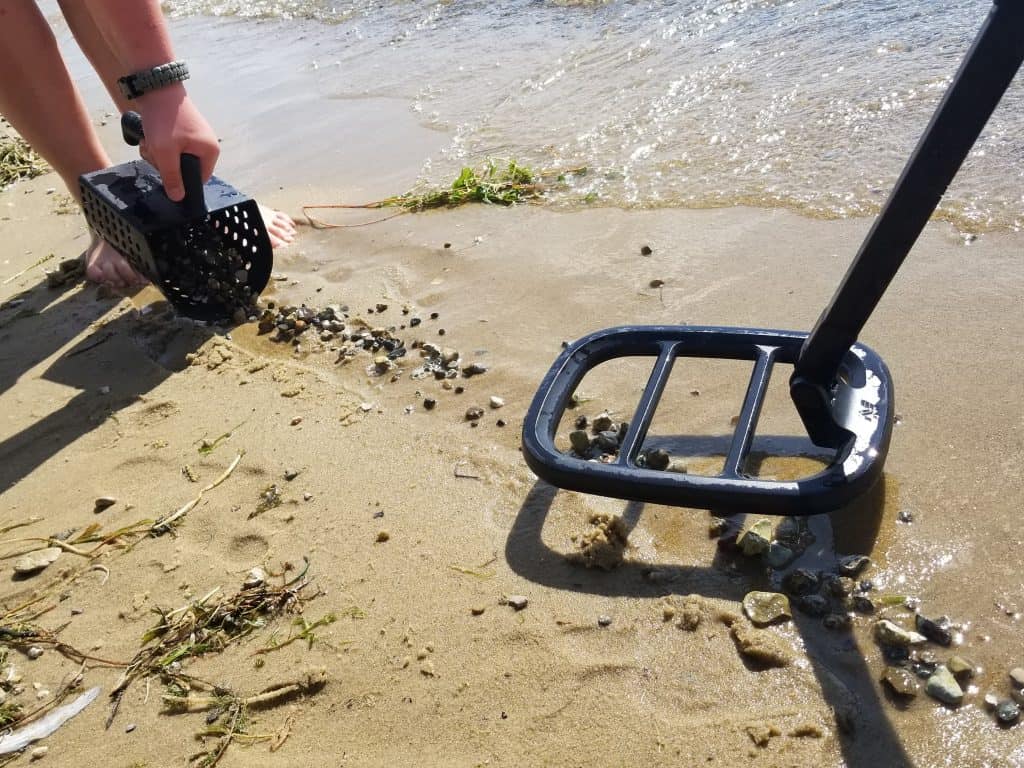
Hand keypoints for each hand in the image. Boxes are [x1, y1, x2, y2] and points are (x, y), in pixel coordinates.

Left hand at [135, 85, 218, 201]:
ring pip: (174, 158)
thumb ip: (172, 177)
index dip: (181, 181)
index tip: (165, 173)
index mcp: (210, 152)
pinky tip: (150, 135)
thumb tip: (178, 198)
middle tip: (154, 152)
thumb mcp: (165, 152)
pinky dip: (158, 144)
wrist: (156, 86)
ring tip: (150, 141)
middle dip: (165, 164)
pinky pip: (170, 146)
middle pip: (185, 169)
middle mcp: (206, 145)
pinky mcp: (182, 130)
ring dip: (158, 154)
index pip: (199, 179)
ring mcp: (194, 136)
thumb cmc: (165, 119)